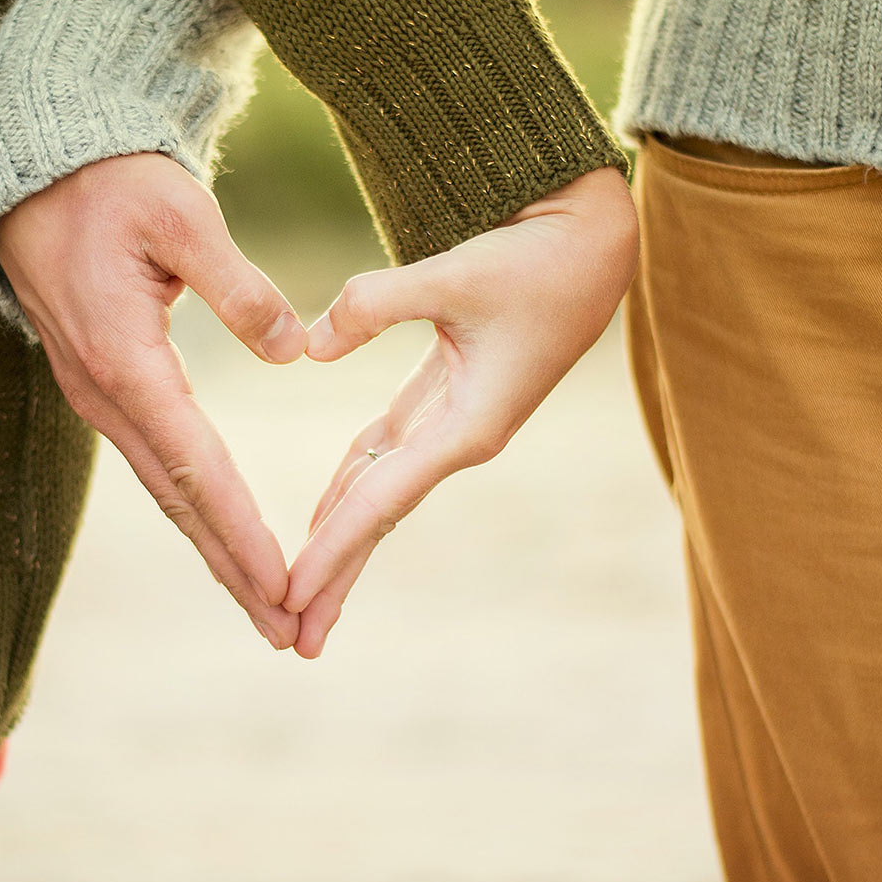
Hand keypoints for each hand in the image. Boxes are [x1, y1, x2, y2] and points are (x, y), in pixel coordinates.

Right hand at [0, 152, 307, 648]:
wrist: (36, 172)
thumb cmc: (110, 184)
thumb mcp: (180, 215)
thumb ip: (238, 285)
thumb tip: (292, 350)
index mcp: (125, 359)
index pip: (195, 465)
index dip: (241, 530)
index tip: (283, 584)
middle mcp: (105, 394)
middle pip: (179, 501)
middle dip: (233, 569)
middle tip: (286, 630)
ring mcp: (98, 395)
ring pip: (166, 490)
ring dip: (215, 550)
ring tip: (265, 604)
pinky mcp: (103, 386)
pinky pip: (156, 462)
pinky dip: (194, 508)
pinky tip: (222, 536)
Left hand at [285, 166, 638, 656]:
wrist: (593, 244)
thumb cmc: (537, 260)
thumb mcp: (456, 274)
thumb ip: (375, 305)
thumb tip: (308, 347)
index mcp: (468, 427)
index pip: (381, 502)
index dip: (331, 550)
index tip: (289, 596)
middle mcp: (459, 438)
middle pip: (378, 518)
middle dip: (335, 577)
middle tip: (290, 637)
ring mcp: (453, 423)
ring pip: (379, 493)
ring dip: (339, 541)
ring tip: (299, 595)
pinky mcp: (446, 398)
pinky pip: (386, 455)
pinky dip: (350, 486)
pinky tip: (322, 516)